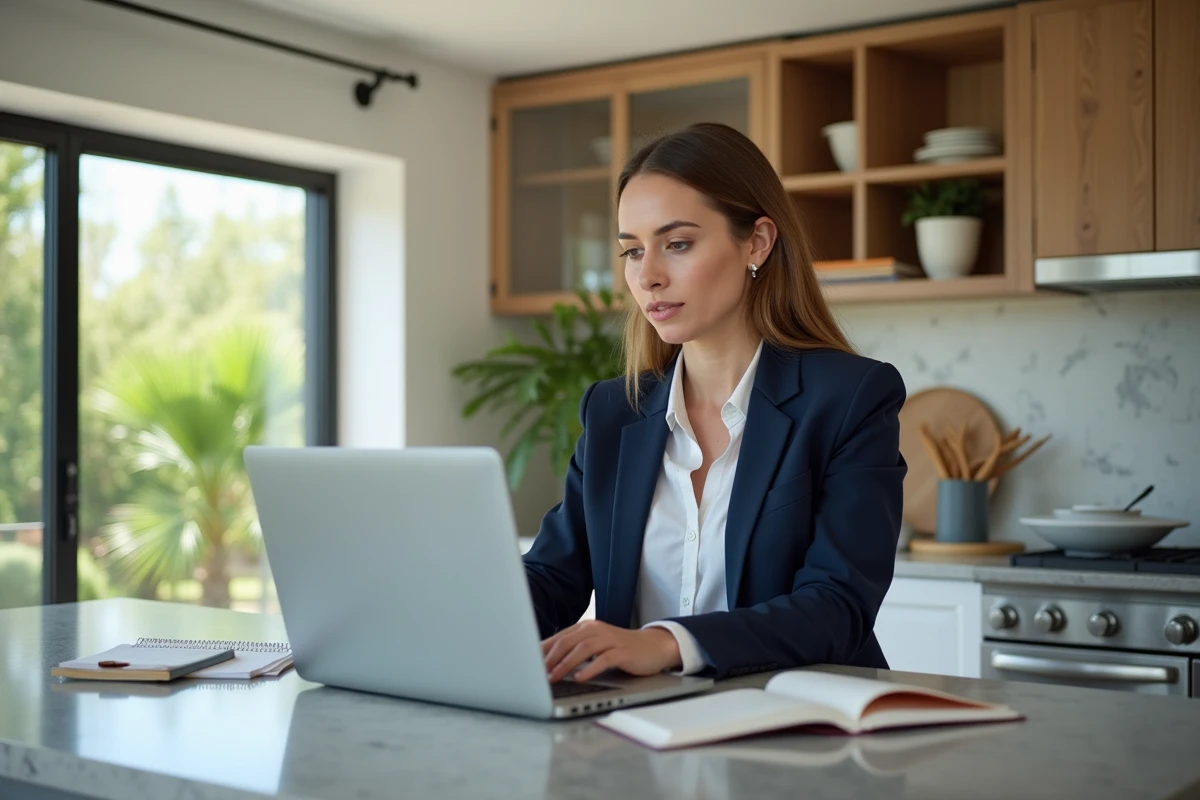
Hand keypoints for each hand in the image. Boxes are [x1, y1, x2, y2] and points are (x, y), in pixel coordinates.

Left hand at [542, 620, 681, 682]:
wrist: (652, 647)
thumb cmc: (620, 649)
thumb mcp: (595, 646)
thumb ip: (575, 651)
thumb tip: (547, 664)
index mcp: (586, 627)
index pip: (559, 638)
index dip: (542, 651)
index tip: (527, 665)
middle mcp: (596, 630)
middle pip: (567, 641)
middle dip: (550, 658)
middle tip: (537, 674)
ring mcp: (610, 639)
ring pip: (582, 649)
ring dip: (565, 664)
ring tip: (554, 677)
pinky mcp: (622, 652)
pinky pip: (603, 659)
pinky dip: (590, 668)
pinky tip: (580, 678)